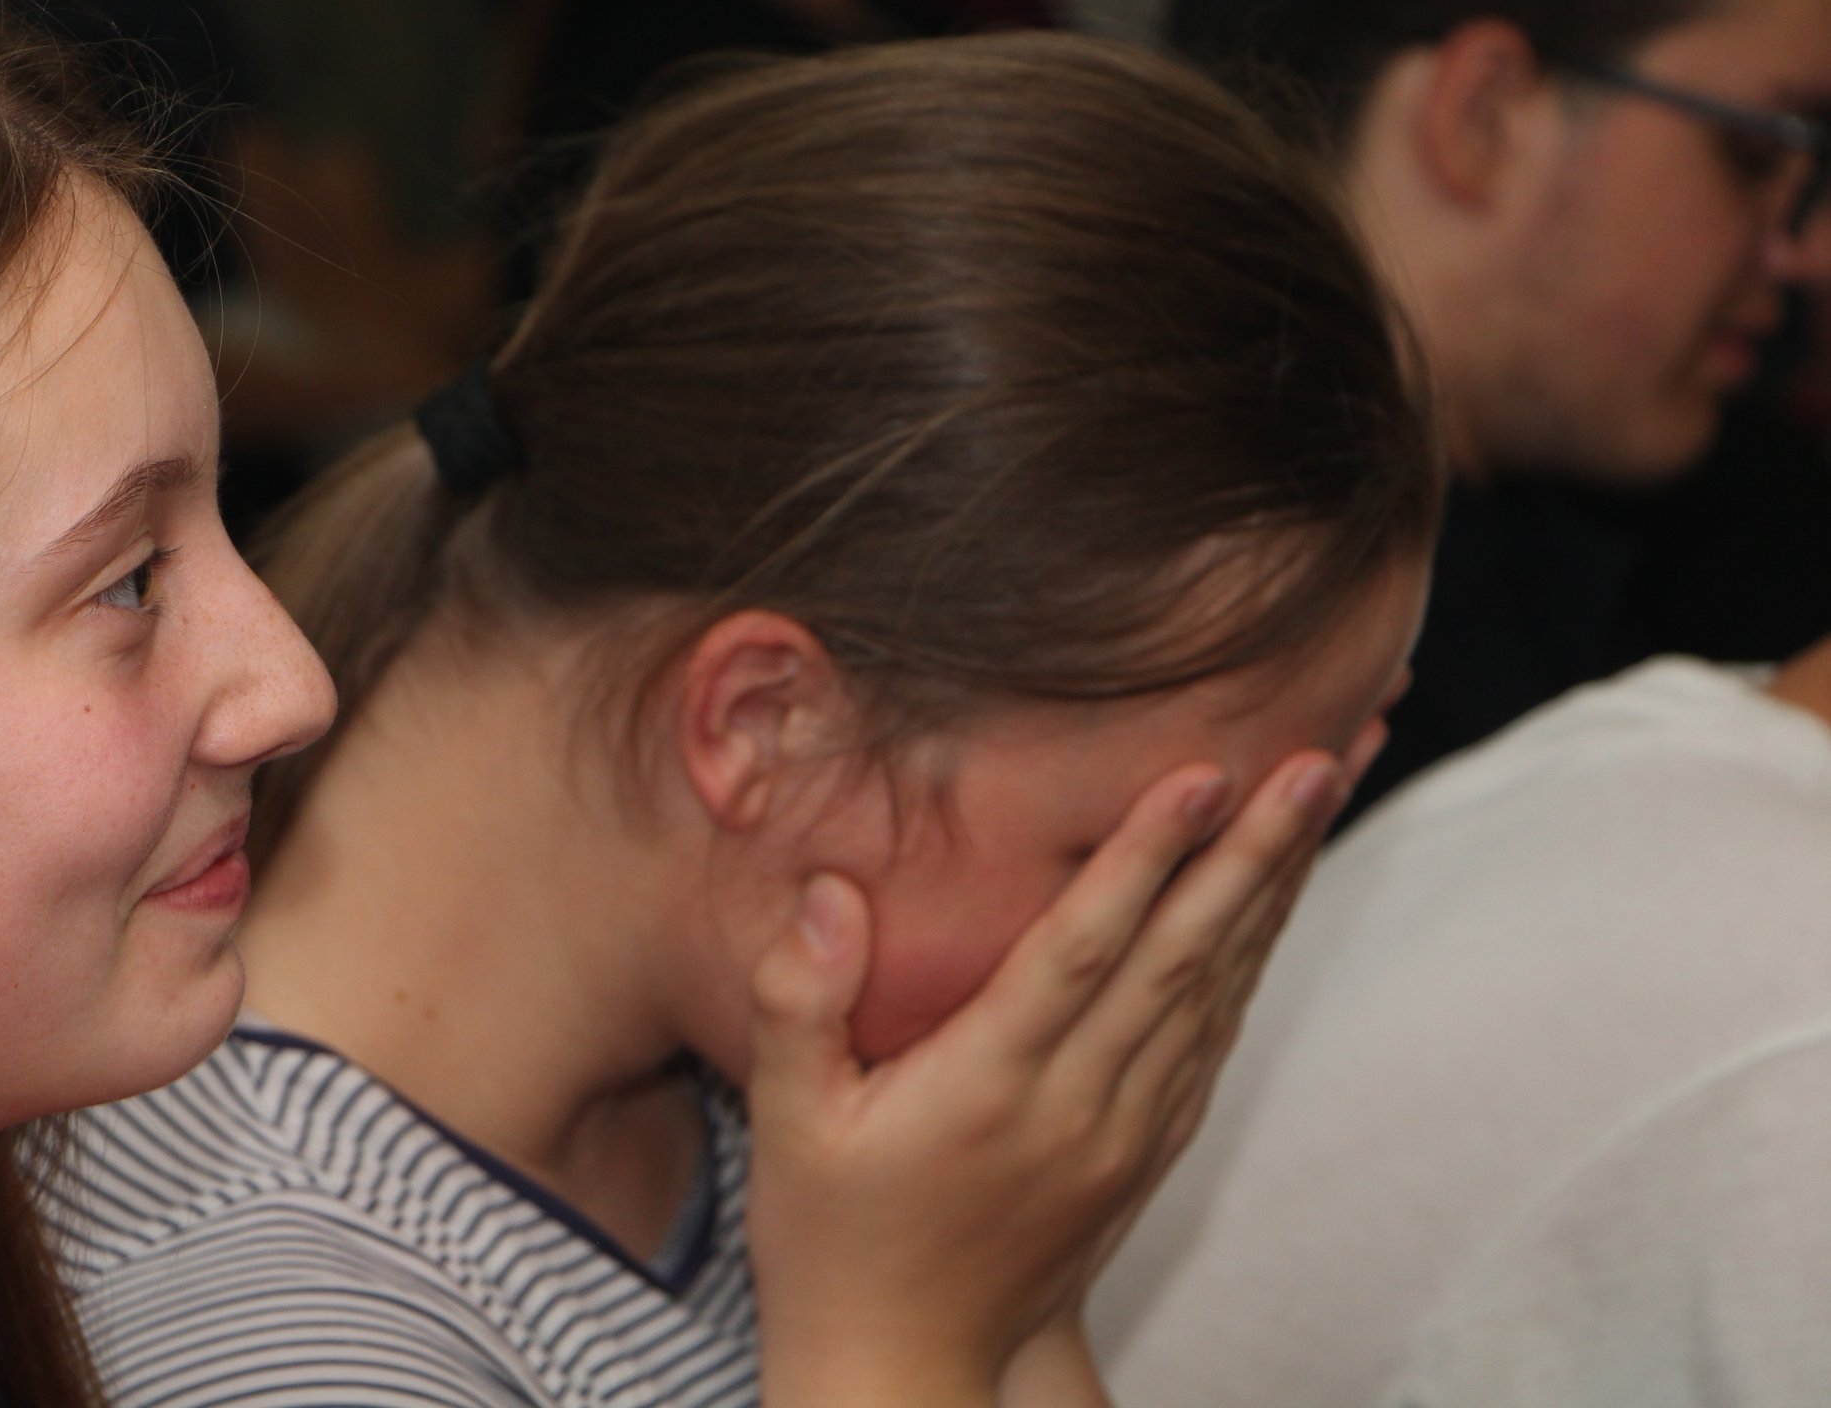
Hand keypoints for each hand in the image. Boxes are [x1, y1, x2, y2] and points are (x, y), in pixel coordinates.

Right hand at [745, 740, 1361, 1407]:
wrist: (903, 1369)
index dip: (1147, 858)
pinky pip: (1212, 1041)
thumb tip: (832, 889)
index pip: (1085, 951)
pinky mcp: (1142, 1156)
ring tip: (1318, 799)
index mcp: (989, 1089)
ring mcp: (1123, 1138)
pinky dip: (1249, 962)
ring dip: (1271, 894)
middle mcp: (1076, 1111)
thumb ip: (800, 999)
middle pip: (1180, 961)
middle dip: (1252, 854)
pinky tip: (1270, 904)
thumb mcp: (787, 1121)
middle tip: (1316, 759)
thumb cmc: (830, 1236)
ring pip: (1213, 995)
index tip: (1203, 772)